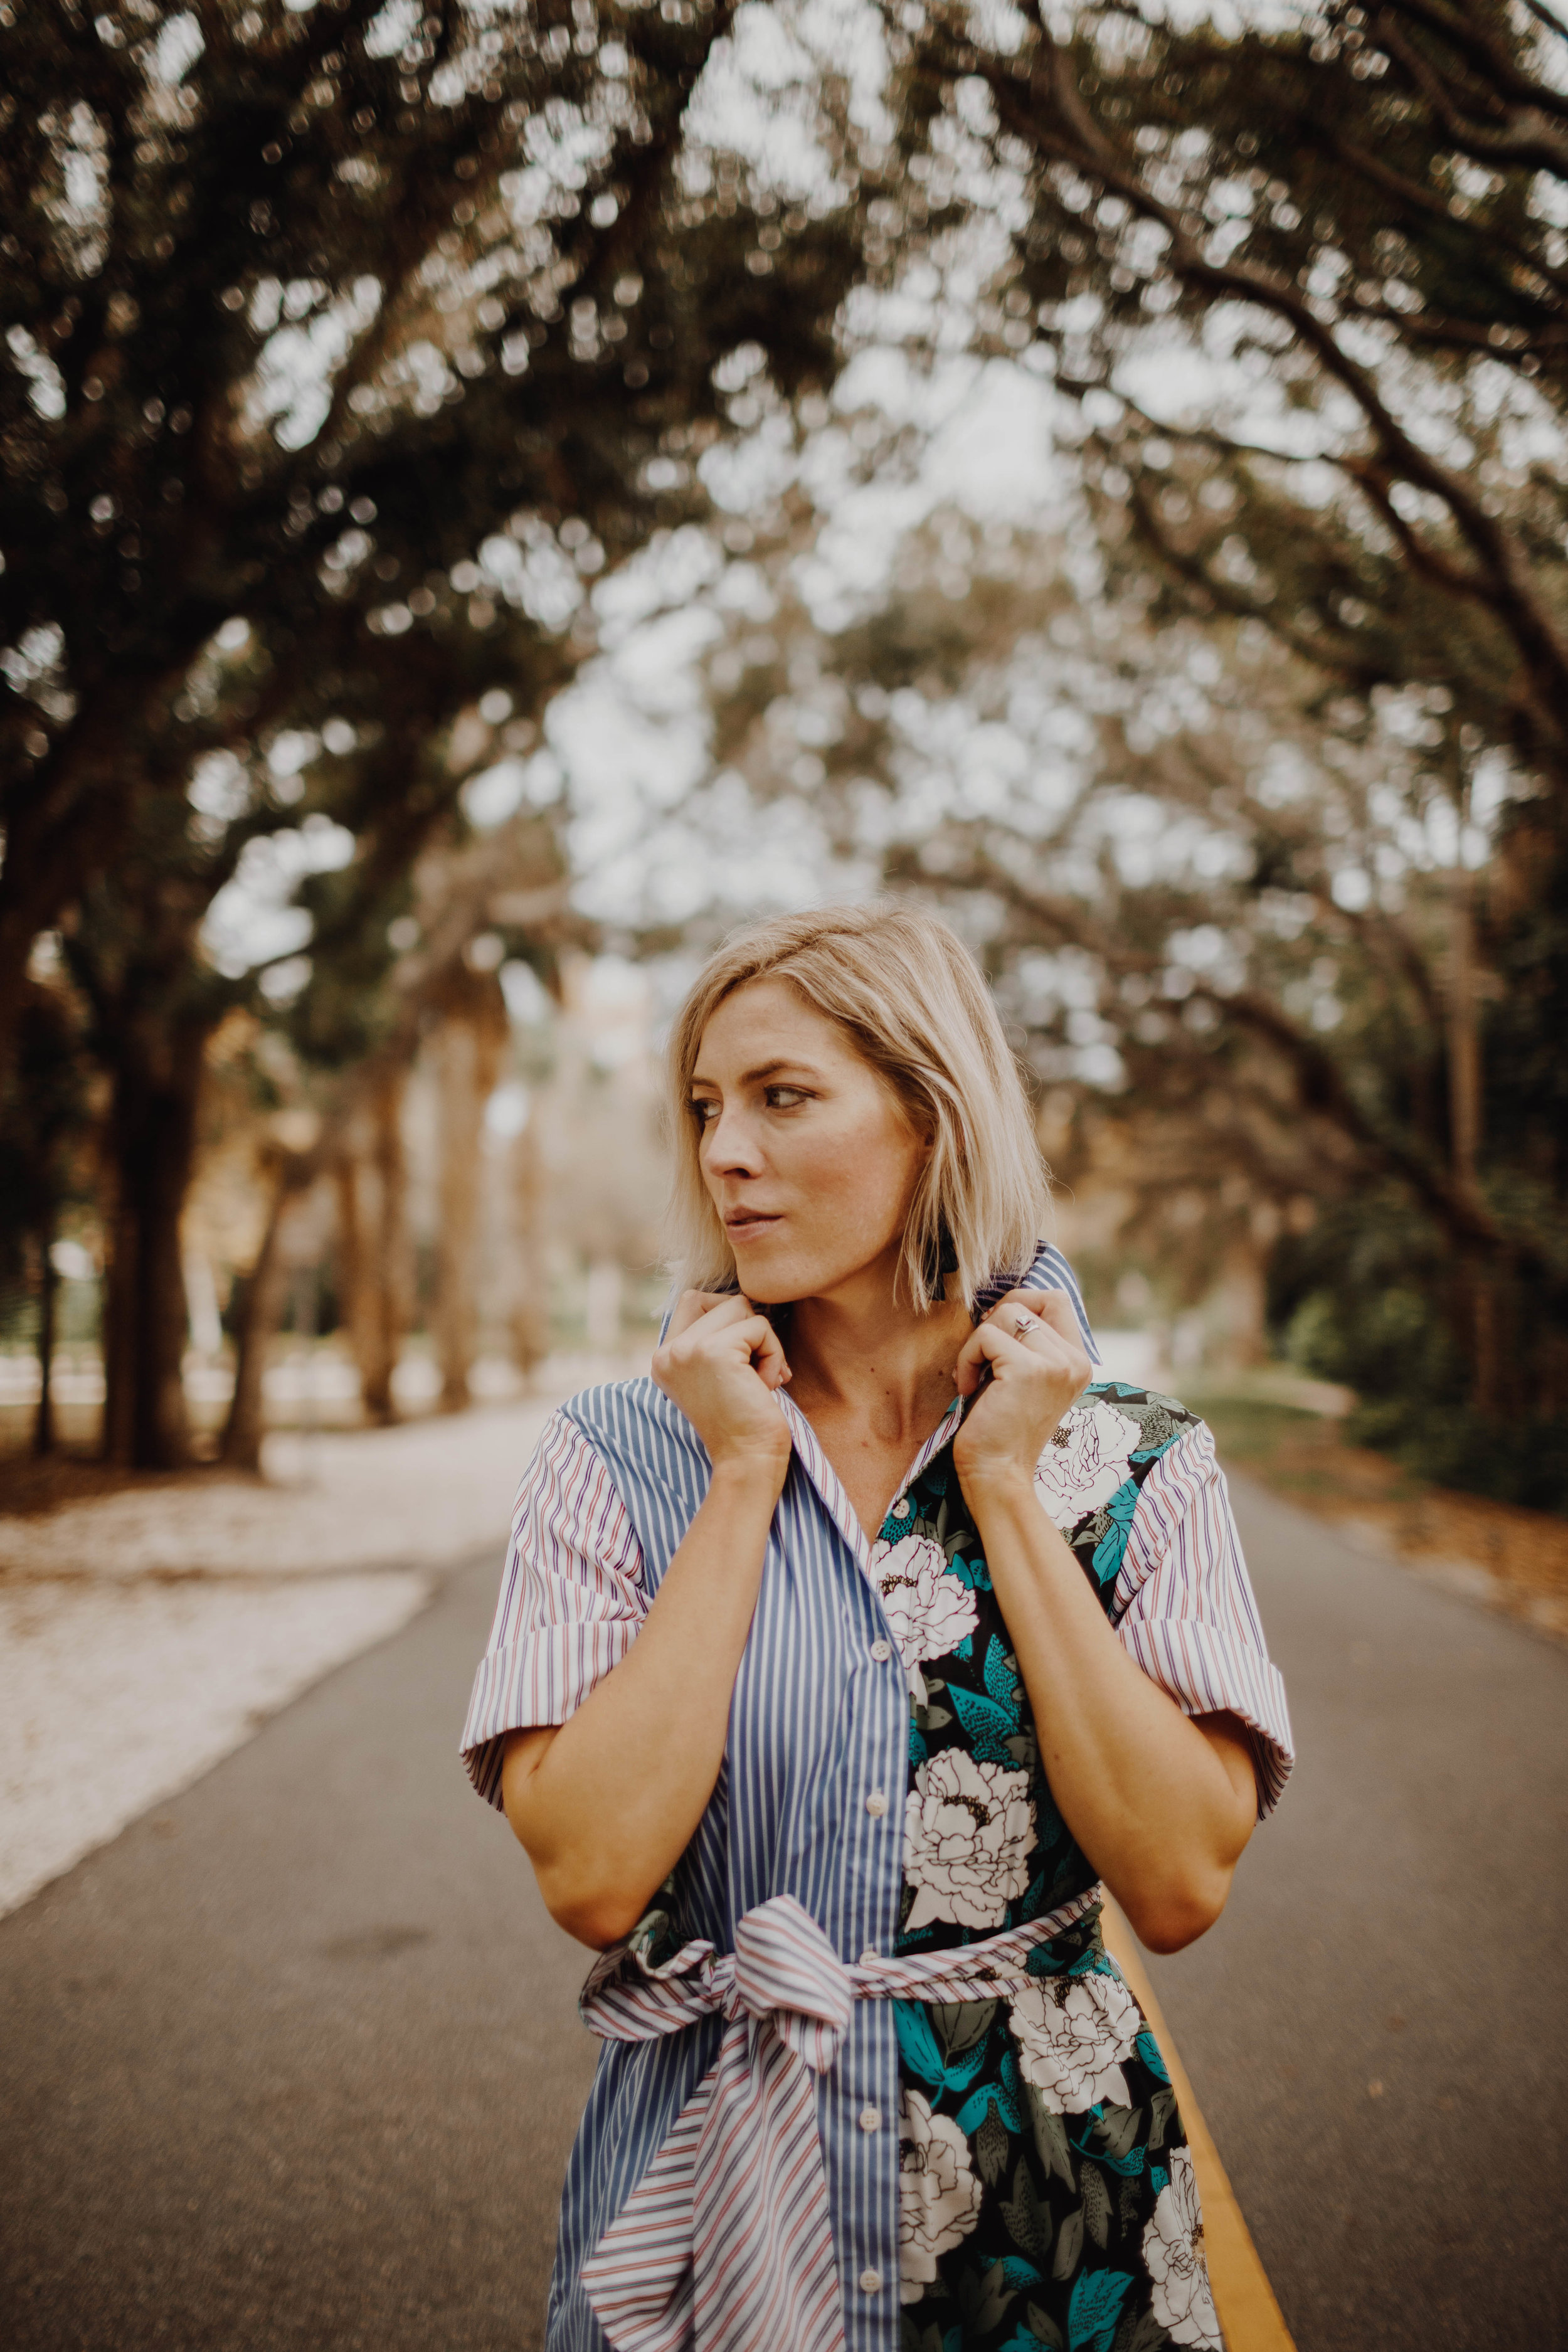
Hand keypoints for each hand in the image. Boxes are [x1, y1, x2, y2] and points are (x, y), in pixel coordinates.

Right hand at [652, 1290, 792, 1492]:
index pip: (694, 1300)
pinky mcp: (714, 1351)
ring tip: (759, 1380)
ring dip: (763, 1342)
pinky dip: (774, 1354)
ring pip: (741, 1306)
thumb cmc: (745, 1424)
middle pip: (722, 1300)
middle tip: (754, 1372)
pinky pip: (760, 1327)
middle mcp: (668, 1352)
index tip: (742, 1362)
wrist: (749, 1463)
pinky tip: (765, 1387)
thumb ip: (717, 1341)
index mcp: (664, 1358)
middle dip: (749, 1329)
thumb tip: (745, 1302)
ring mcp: (687, 1350)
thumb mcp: (719, 1377)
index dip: (728, 1318)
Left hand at [951, 1289, 1092, 1500]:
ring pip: (1005, 1314)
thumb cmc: (1000, 1429)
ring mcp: (1055, 1364)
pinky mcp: (1028, 1370)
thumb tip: (1000, 1305)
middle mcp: (1074, 1360)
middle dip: (994, 1322)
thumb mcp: (1023, 1379)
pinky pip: (986, 1336)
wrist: (997, 1475)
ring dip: (978, 1343)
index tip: (997, 1333)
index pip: (1057, 1299)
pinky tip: (968, 1388)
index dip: (1021, 1302)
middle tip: (982, 1357)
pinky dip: (968, 1358)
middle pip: (1028, 1301)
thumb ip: (1026, 1344)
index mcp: (1078, 1362)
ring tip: (975, 1377)